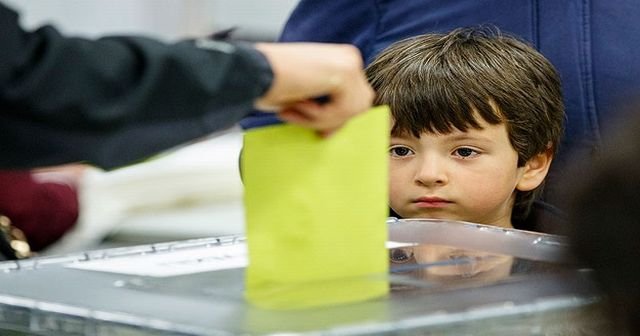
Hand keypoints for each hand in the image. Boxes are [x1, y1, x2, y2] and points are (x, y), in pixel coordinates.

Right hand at [254, 43, 373, 136]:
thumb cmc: (270, 84)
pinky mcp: (344, 72)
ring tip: (293, 111)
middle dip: (332, 121)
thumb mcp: (308, 97)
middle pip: (359, 106)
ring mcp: (349, 63)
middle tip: (306, 125)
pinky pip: (342, 111)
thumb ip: (328, 106)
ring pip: (351, 111)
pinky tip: (297, 104)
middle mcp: (350, 57)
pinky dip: (318, 116)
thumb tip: (338, 129)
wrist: (253, 72)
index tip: (322, 134)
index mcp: (342, 59)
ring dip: (321, 120)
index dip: (339, 120)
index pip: (356, 99)